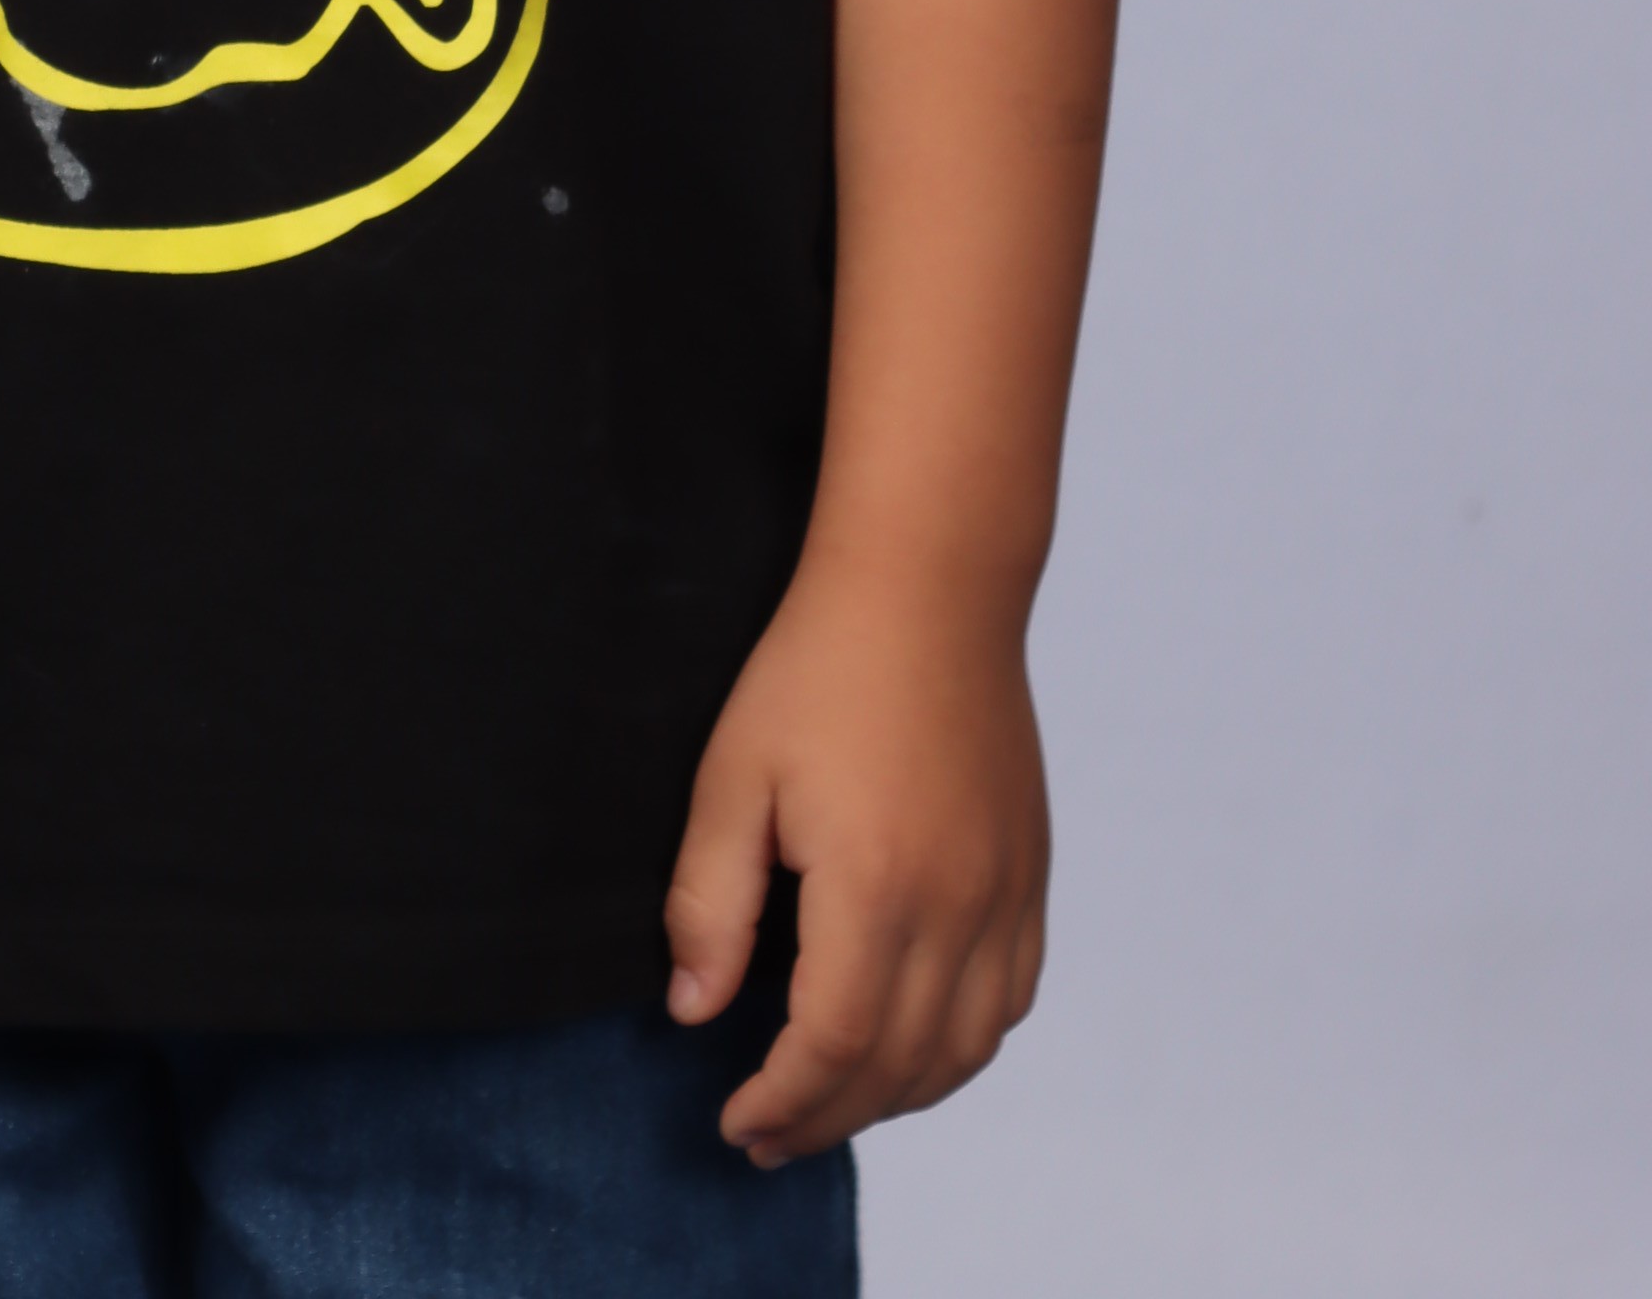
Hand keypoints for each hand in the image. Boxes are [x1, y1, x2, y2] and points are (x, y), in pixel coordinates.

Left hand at [662, 556, 1049, 1167]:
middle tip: (768, 1135)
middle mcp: (955, 906)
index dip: (781, 1101)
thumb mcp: (733, 775)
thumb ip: (709, 903)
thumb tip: (694, 1011)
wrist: (929, 587)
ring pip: (963, 1050)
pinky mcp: (1028, 873)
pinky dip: (961, 1049)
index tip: (735, 1123)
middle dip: (827, 1118)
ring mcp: (1005, 893)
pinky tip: (913, 1047)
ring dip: (896, 1097)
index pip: (831, 1046)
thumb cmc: (816, 668)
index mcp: (874, 885)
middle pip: (897, 1066)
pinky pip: (1009, 1000)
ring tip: (830, 1105)